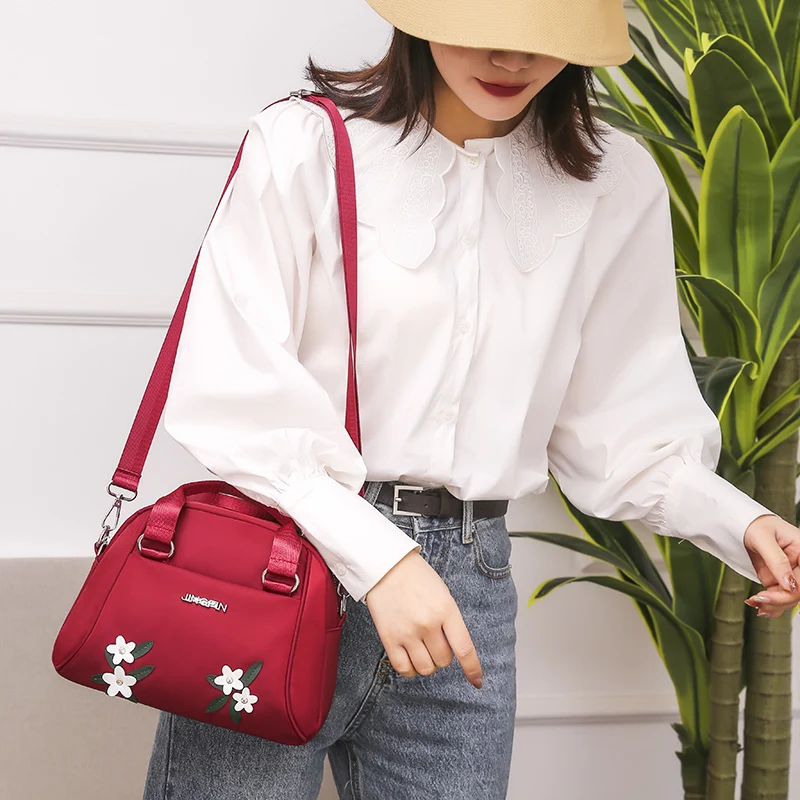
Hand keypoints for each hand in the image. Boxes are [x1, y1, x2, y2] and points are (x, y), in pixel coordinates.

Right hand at [364, 550, 482, 688]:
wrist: (386, 567)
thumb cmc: (417, 578)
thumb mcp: (443, 595)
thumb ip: (450, 621)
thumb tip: (456, 650)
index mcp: (446, 610)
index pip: (464, 649)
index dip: (472, 669)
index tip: (477, 681)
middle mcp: (428, 624)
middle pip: (444, 660)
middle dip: (443, 656)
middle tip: (435, 642)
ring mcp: (408, 632)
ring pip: (426, 668)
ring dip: (428, 664)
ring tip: (423, 650)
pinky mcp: (389, 638)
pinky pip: (404, 669)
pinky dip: (410, 669)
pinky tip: (411, 658)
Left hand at [743, 513, 799, 616]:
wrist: (743, 526)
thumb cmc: (756, 526)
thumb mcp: (763, 538)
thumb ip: (777, 561)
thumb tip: (789, 584)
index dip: (791, 591)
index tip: (771, 593)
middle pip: (798, 592)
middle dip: (779, 600)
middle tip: (757, 599)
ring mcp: (789, 574)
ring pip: (790, 599)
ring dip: (772, 605)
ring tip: (754, 601)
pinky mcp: (779, 581)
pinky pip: (780, 598)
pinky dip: (770, 605)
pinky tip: (757, 605)